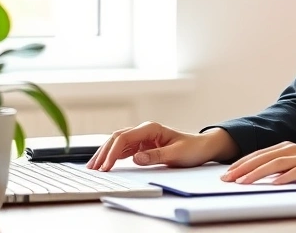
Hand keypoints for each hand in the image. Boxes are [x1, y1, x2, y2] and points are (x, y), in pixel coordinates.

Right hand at [85, 122, 236, 171]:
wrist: (202, 147)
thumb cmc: (192, 148)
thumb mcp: (176, 154)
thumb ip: (156, 156)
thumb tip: (136, 158)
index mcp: (151, 128)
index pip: (125, 137)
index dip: (113, 152)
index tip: (106, 165)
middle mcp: (144, 130)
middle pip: (117, 138)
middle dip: (104, 152)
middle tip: (94, 168)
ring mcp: (142, 137)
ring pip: (118, 143)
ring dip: (105, 154)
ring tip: (94, 167)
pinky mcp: (142, 145)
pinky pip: (124, 150)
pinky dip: (113, 157)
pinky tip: (106, 164)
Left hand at [220, 141, 295, 184]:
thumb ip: (281, 169)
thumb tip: (260, 178)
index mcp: (286, 148)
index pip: (258, 155)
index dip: (241, 163)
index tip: (227, 173)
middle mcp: (292, 149)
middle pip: (262, 158)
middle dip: (243, 168)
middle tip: (227, 178)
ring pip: (275, 164)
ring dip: (257, 173)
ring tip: (243, 182)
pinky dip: (284, 177)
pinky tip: (273, 184)